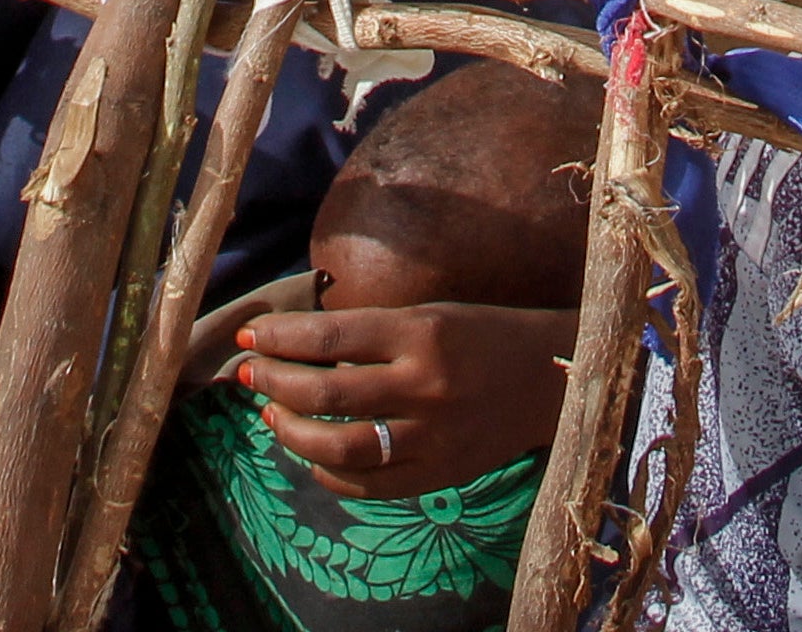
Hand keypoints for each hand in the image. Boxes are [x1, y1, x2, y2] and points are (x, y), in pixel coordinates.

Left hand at [235, 301, 576, 498]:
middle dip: (275, 382)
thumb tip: (298, 344)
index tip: (252, 336)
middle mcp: (425, 385)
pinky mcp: (441, 474)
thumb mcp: (430, 314)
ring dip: (293, 432)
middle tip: (250, 374)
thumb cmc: (483, 334)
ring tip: (272, 414)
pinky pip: (371, 486)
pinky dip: (331, 475)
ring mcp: (433, 436)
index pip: (330, 336)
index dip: (281, 337)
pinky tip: (312, 460)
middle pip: (327, 392)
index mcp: (421, 332)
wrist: (551, 378)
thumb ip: (371, 332)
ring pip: (341, 447)